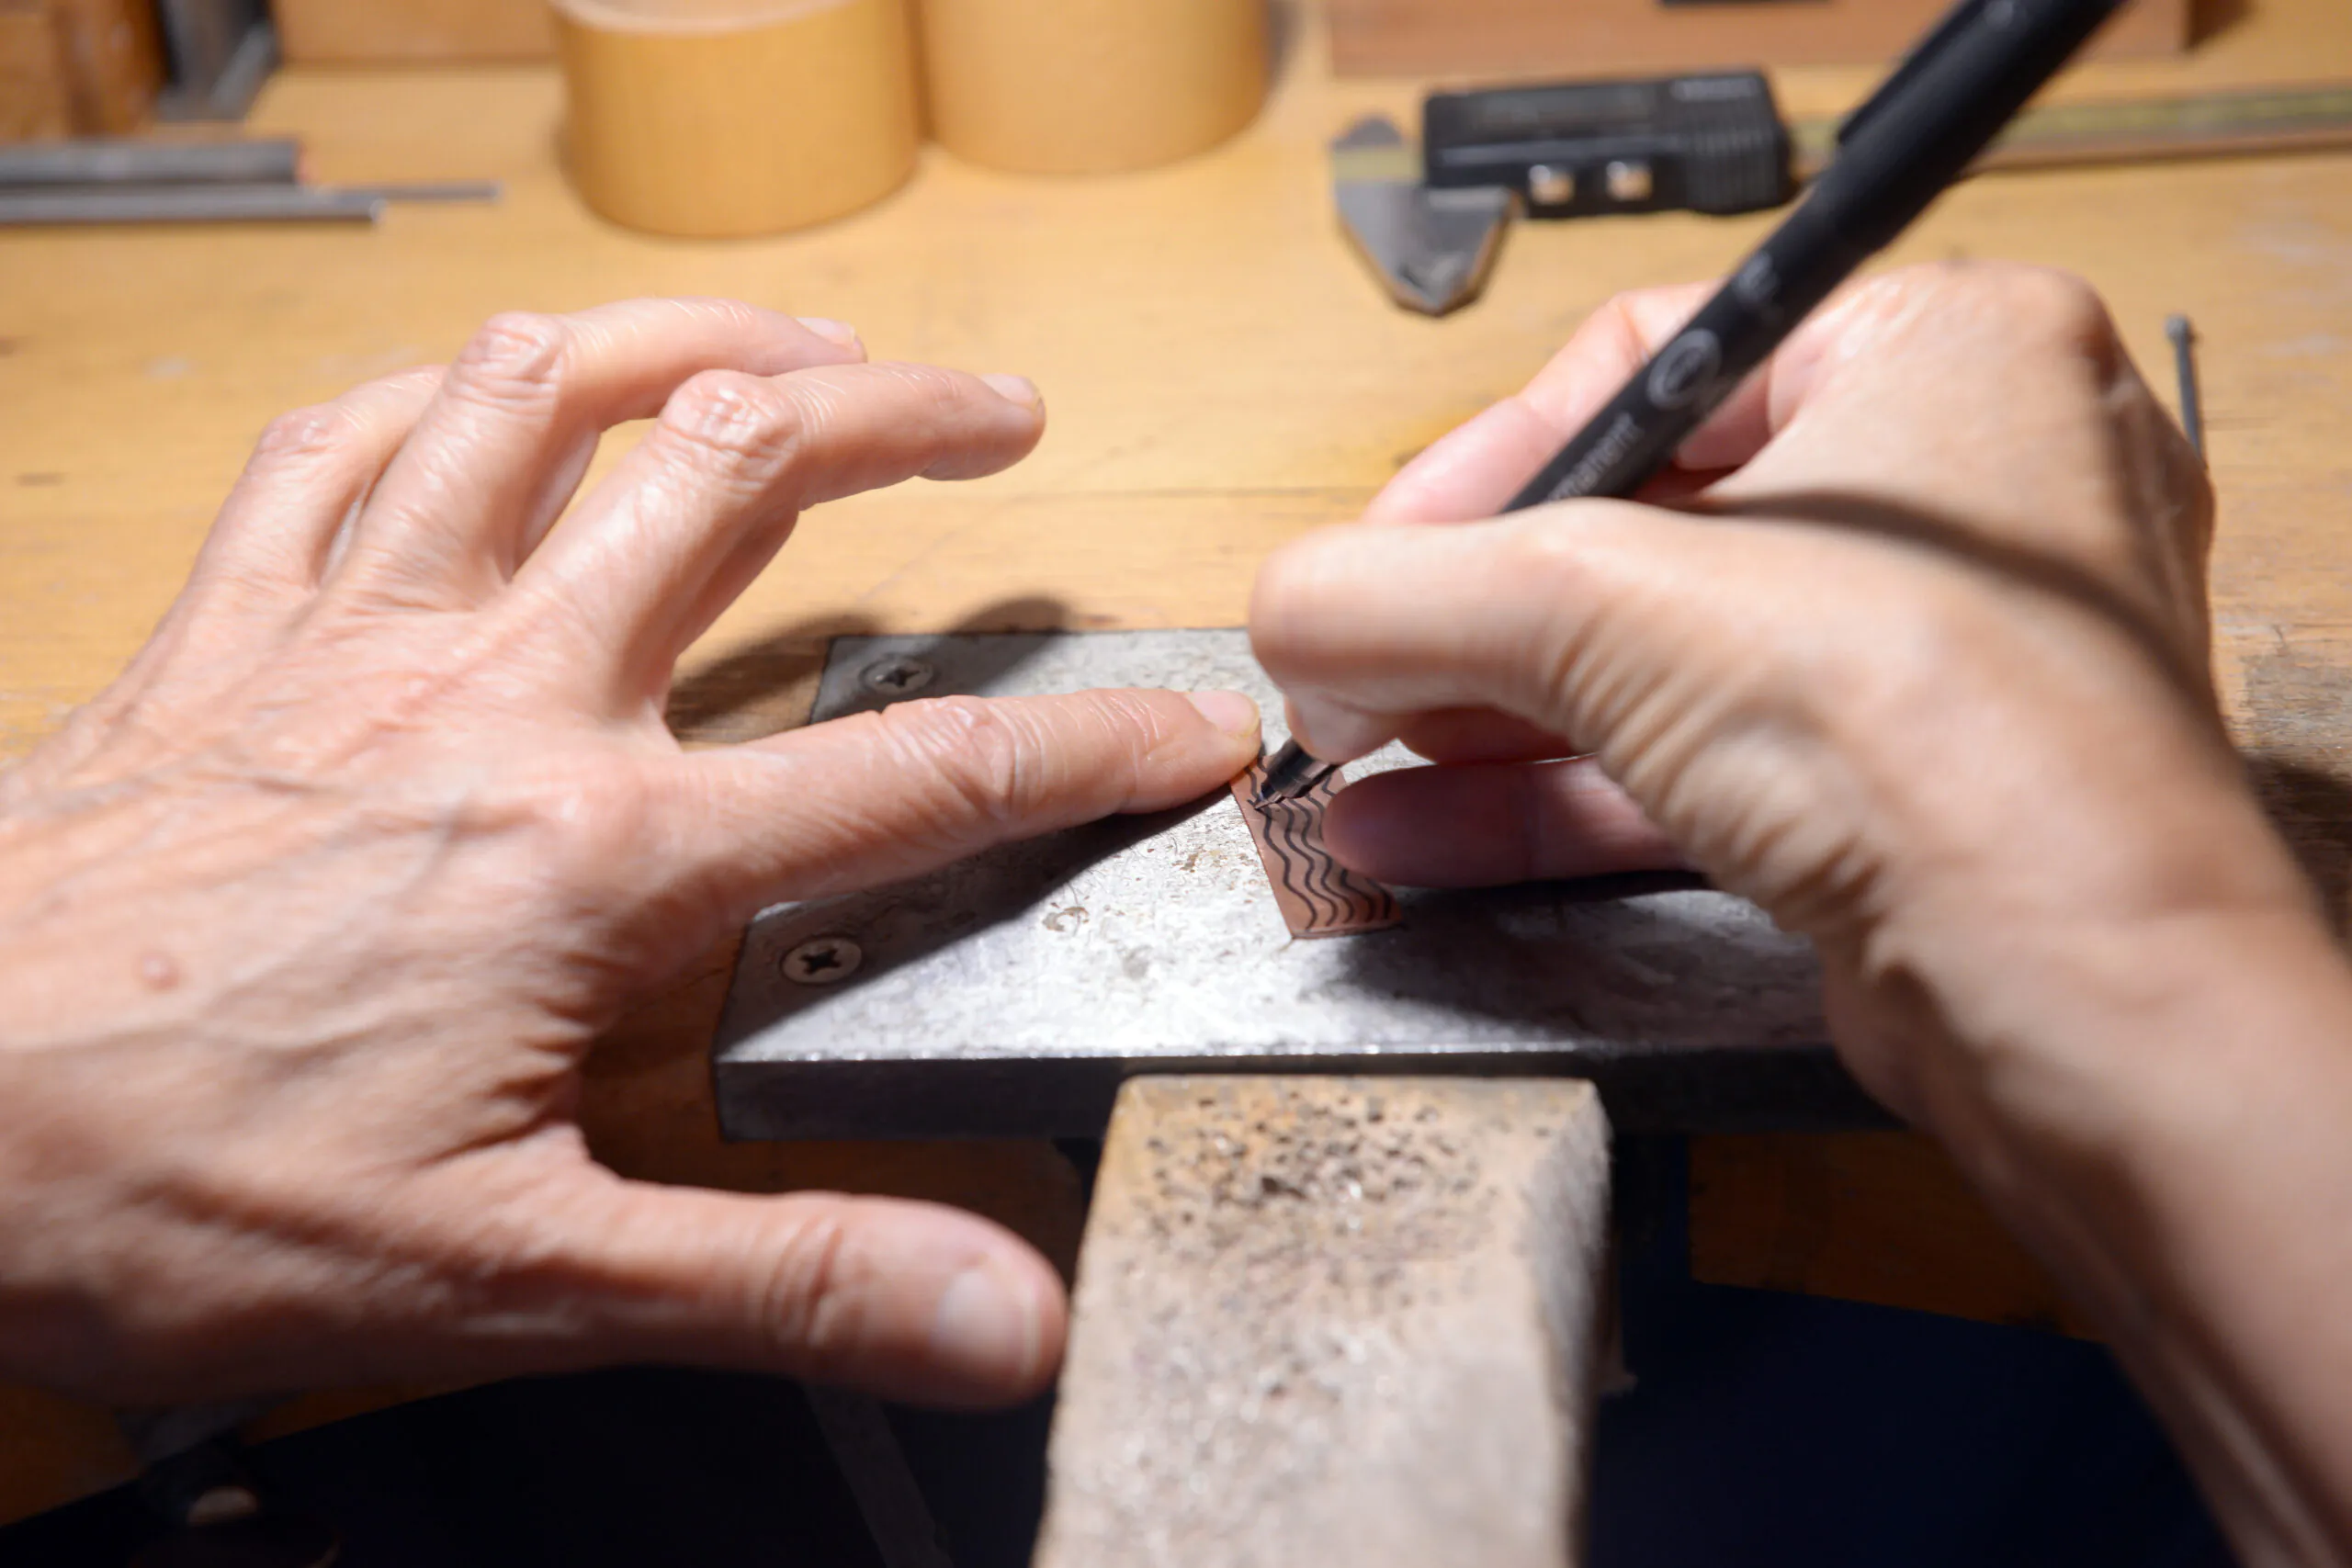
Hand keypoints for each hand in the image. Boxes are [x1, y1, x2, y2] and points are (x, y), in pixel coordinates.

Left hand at [0, 298, 1259, 1406]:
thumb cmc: (173, 1192)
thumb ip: (779, 1277)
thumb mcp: (512, 1278)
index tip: (1183, 722)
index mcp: (591, 861)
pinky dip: (438, 393)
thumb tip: (997, 1311)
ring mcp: (352, 640)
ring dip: (689, 343)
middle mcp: (491, 703)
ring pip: (542, 401)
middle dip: (900, 419)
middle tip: (995, 409)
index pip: (908, 779)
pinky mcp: (227, 633)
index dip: (1082, 745)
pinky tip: (494, 384)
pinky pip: (339, 446)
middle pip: (736, 481)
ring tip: (788, 340)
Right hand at [1250, 261, 2313, 1129]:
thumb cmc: (1945, 741)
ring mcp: (1935, 656)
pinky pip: (1694, 765)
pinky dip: (1556, 795)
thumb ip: (1403, 590)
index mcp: (1943, 348)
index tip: (1377, 552)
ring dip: (1489, 720)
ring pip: (1660, 664)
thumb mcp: (1601, 606)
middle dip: (1469, 621)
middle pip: (1639, 527)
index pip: (1647, 362)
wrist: (2077, 994)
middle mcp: (1959, 490)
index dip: (1481, 461)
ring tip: (1358, 764)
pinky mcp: (1904, 792)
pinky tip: (1428, 830)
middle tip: (1353, 672)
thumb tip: (1287, 611)